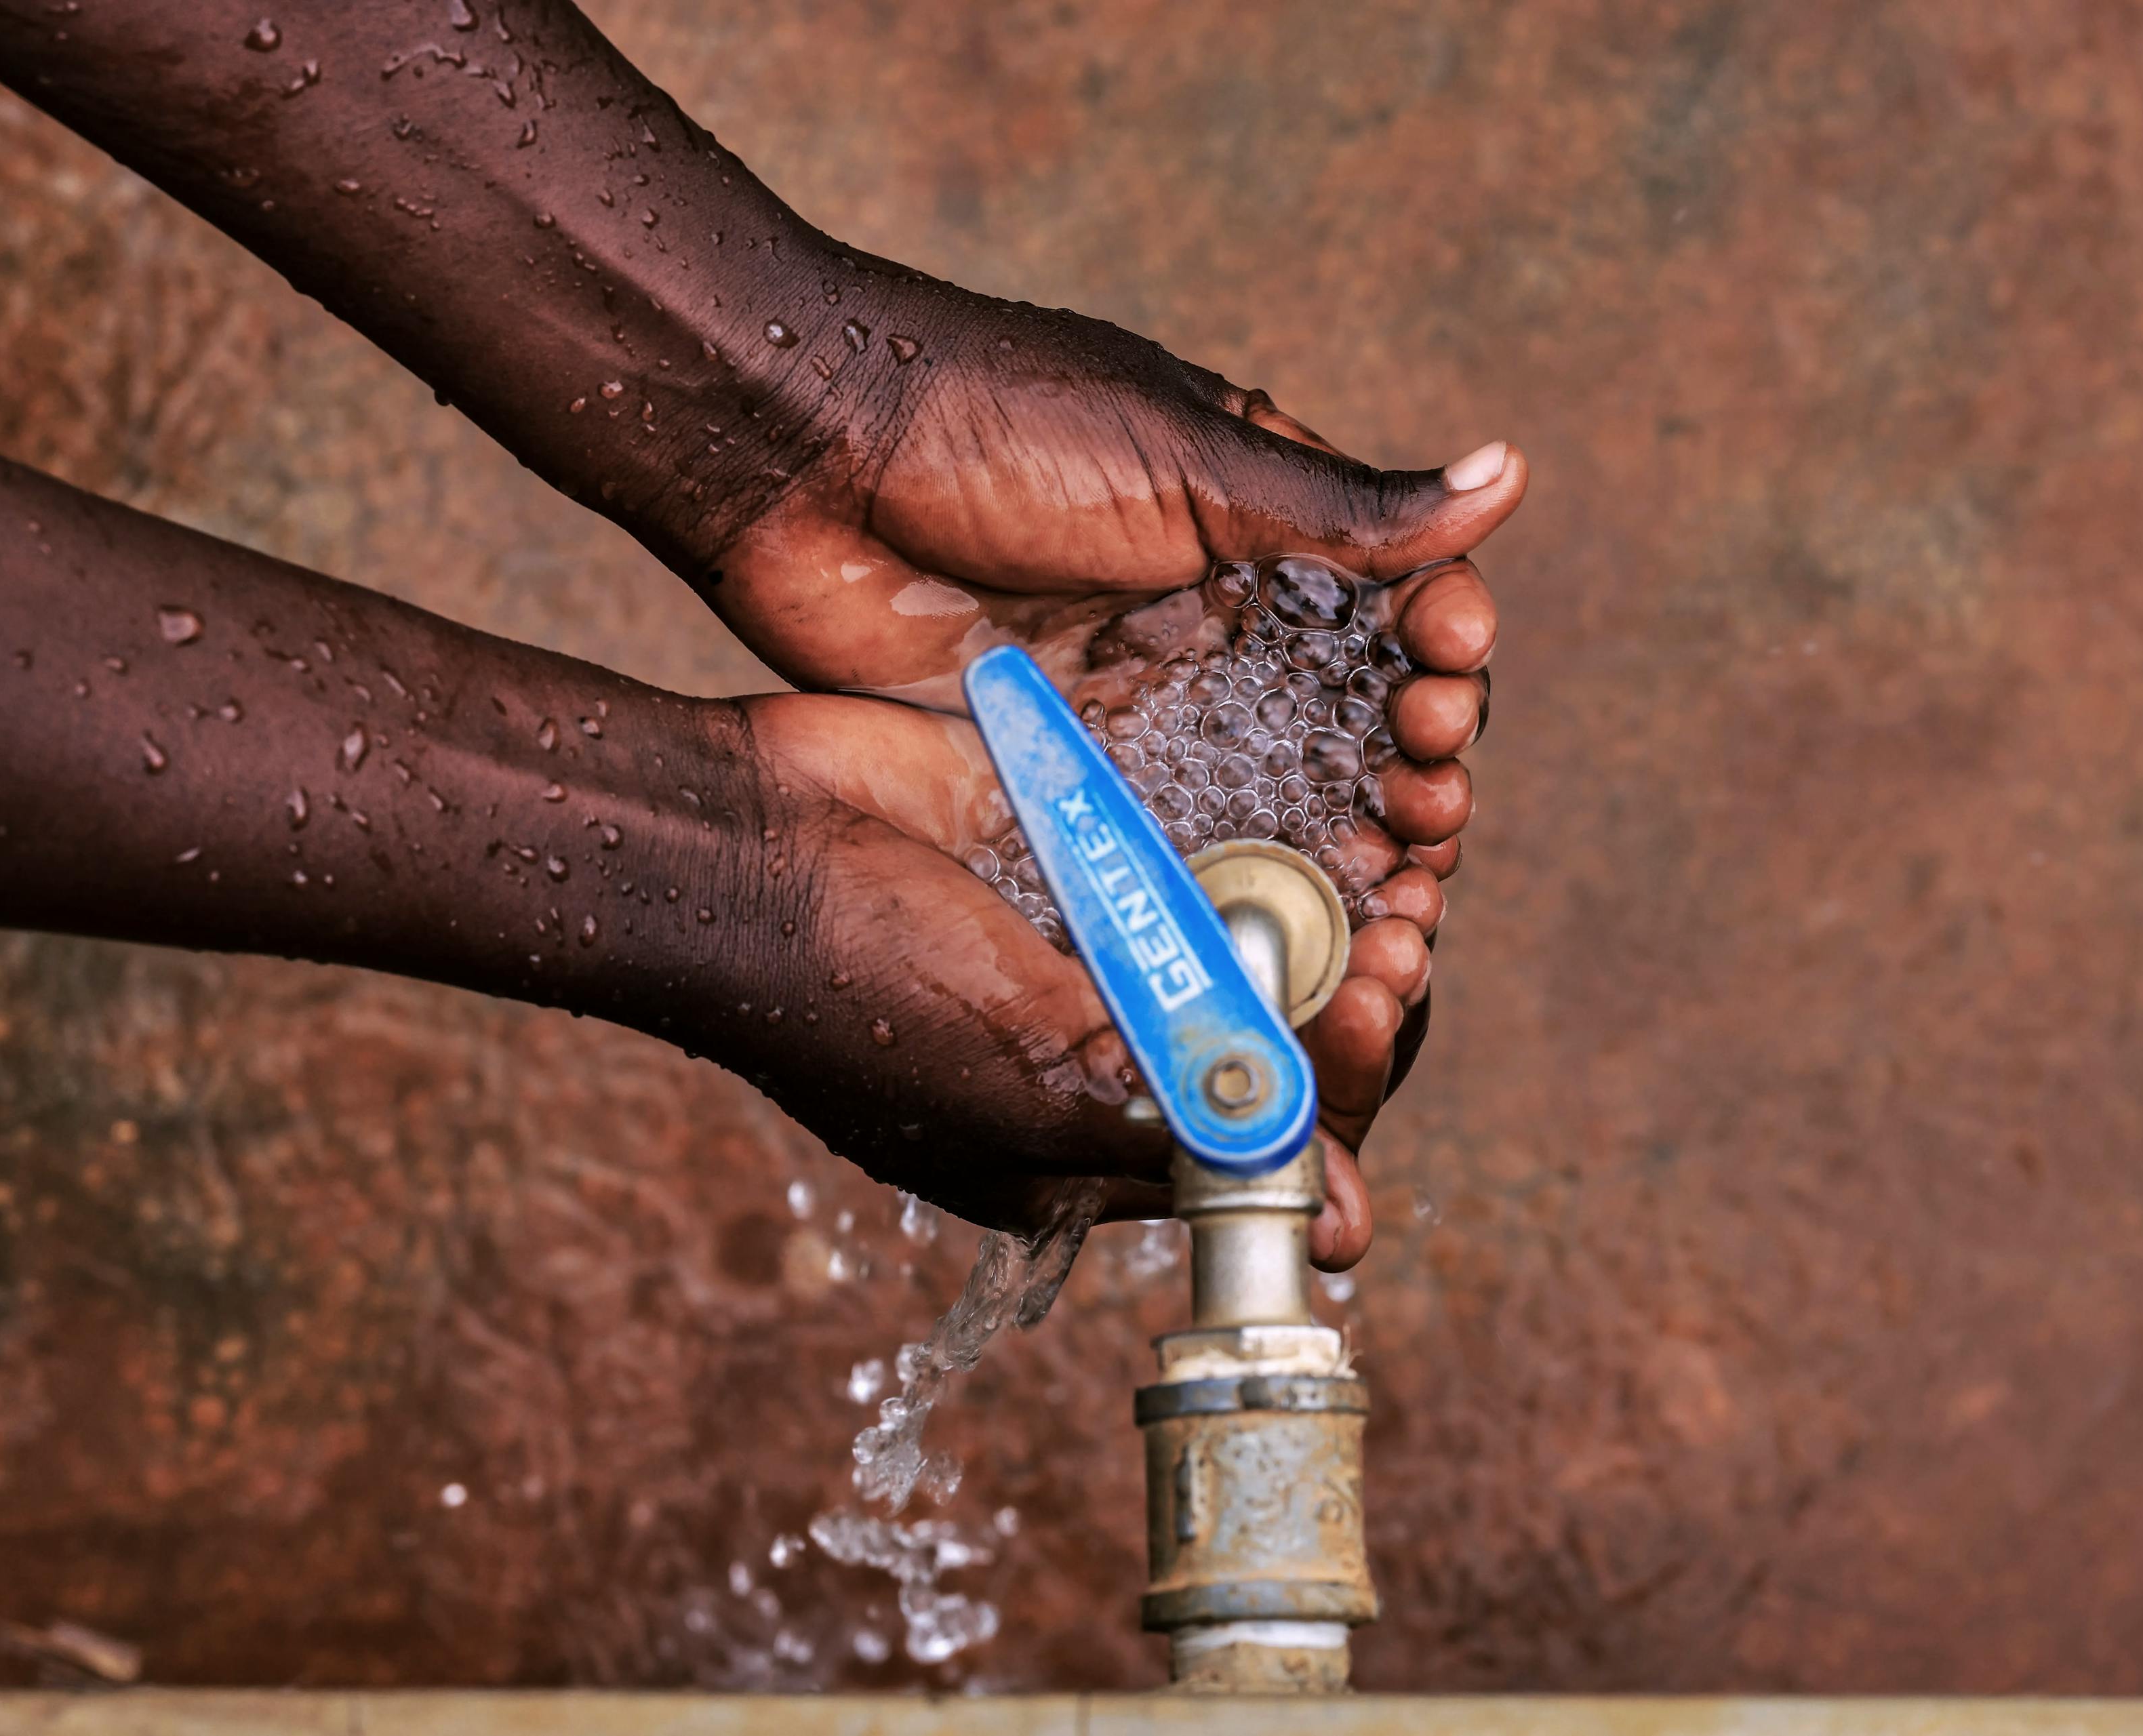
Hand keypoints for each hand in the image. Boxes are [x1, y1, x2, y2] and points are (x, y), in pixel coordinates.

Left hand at [714, 285, 1514, 868]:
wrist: (805, 464)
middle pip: (1357, 721)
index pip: (1395, 608)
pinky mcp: (1081, 772)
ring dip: (1356, 841)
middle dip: (1417, 765)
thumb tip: (1509, 479)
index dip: (1443, 653)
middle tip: (1433, 803)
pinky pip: (1186, 843)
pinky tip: (1300, 929)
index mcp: (1260, 528)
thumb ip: (1339, 508)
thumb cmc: (995, 426)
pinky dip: (1250, 885)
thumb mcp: (1183, 461)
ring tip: (1401, 885)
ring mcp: (1152, 704)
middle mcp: (1219, 622)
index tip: (1451, 678)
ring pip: (1286, 795)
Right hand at [748, 691, 1444, 1267]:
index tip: (1369, 1017)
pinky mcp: (1093, 848)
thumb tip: (1335, 1212)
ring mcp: (1101, 946)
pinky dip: (1271, 834)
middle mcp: (1109, 1053)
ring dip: (1334, 912)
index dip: (1336, 1097)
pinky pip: (1209, 850)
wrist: (743, 835)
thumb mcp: (1031, 1079)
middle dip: (1353, 996)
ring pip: (1264, 944)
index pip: (1262, 1159)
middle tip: (1399, 931)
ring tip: (1391, 860)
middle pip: (1282, 1048)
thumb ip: (1182, 1127)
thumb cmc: (857, 980)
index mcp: (1091, 1148)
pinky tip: (1332, 799)